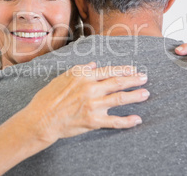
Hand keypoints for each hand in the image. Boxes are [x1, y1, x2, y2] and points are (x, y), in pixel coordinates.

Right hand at [22, 62, 148, 144]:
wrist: (41, 119)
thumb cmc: (48, 97)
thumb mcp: (62, 77)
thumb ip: (80, 70)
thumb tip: (94, 64)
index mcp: (83, 76)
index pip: (108, 71)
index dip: (123, 69)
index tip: (133, 69)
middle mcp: (90, 89)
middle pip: (117, 82)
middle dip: (133, 79)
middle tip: (144, 78)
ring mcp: (93, 105)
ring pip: (119, 99)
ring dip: (134, 96)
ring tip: (145, 94)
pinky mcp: (93, 121)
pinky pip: (114, 121)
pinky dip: (127, 121)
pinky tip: (137, 120)